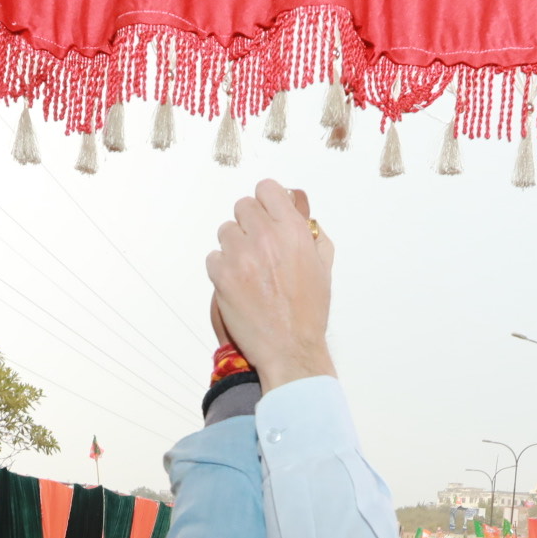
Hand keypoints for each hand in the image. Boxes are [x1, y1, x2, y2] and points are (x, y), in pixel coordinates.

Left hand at [205, 182, 334, 388]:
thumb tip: (298, 211)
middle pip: (243, 206)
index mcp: (293, 231)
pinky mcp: (222, 275)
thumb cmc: (309, 312)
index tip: (266, 216)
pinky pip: (213, 257)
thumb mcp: (323, 267)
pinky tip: (238, 286)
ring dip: (234, 246)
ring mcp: (241, 256)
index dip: (266, 202)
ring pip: (225, 231)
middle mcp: (266, 237)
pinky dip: (222, 269)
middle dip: (249, 224)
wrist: (290, 348)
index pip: (267, 189)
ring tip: (249, 271)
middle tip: (257, 247)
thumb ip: (311, 234)